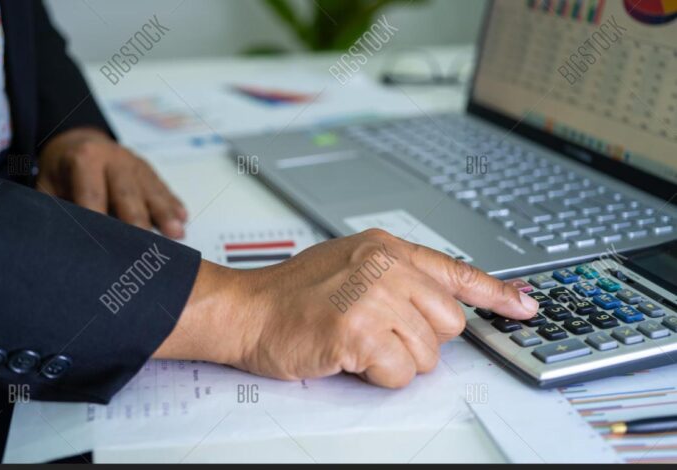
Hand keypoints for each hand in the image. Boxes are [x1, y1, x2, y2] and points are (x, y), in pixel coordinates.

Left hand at [37, 128, 186, 237]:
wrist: (79, 143)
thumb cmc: (62, 173)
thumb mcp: (47, 186)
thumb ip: (55, 208)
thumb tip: (59, 239)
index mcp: (85, 159)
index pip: (93, 194)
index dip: (99, 220)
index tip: (105, 246)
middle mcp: (114, 158)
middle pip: (128, 194)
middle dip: (138, 222)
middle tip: (145, 248)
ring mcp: (135, 164)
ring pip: (151, 192)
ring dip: (164, 214)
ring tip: (177, 234)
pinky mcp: (149, 172)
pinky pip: (163, 190)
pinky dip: (173, 205)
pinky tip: (183, 219)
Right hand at [156, 229, 538, 387]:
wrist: (247, 310)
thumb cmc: (293, 294)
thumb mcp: (350, 265)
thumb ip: (397, 277)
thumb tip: (445, 306)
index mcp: (386, 248)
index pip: (455, 271)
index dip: (496, 294)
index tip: (526, 306)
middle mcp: (385, 266)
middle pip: (448, 324)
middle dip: (419, 341)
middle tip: (379, 334)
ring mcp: (371, 296)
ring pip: (427, 355)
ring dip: (395, 360)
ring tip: (357, 342)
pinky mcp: (358, 331)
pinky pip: (399, 374)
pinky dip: (378, 376)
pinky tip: (349, 357)